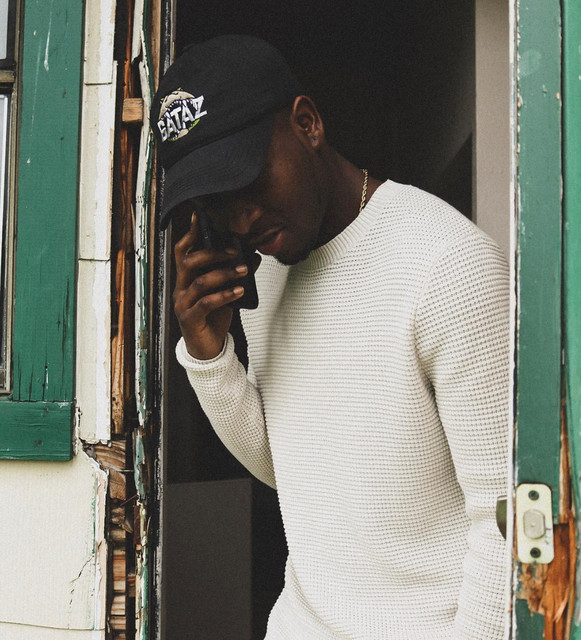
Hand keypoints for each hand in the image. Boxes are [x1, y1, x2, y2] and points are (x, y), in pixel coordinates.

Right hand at [173, 212, 247, 359]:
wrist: (207, 348)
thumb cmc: (213, 318)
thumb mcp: (226, 292)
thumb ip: (235, 274)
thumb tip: (254, 256)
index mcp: (186, 279)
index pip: (183, 251)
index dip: (189, 234)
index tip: (199, 217)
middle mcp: (181, 288)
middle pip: (189, 262)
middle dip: (213, 253)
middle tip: (234, 251)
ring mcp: (183, 304)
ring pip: (200, 282)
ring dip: (224, 273)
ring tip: (243, 271)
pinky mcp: (190, 319)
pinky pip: (206, 303)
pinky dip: (224, 295)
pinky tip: (239, 291)